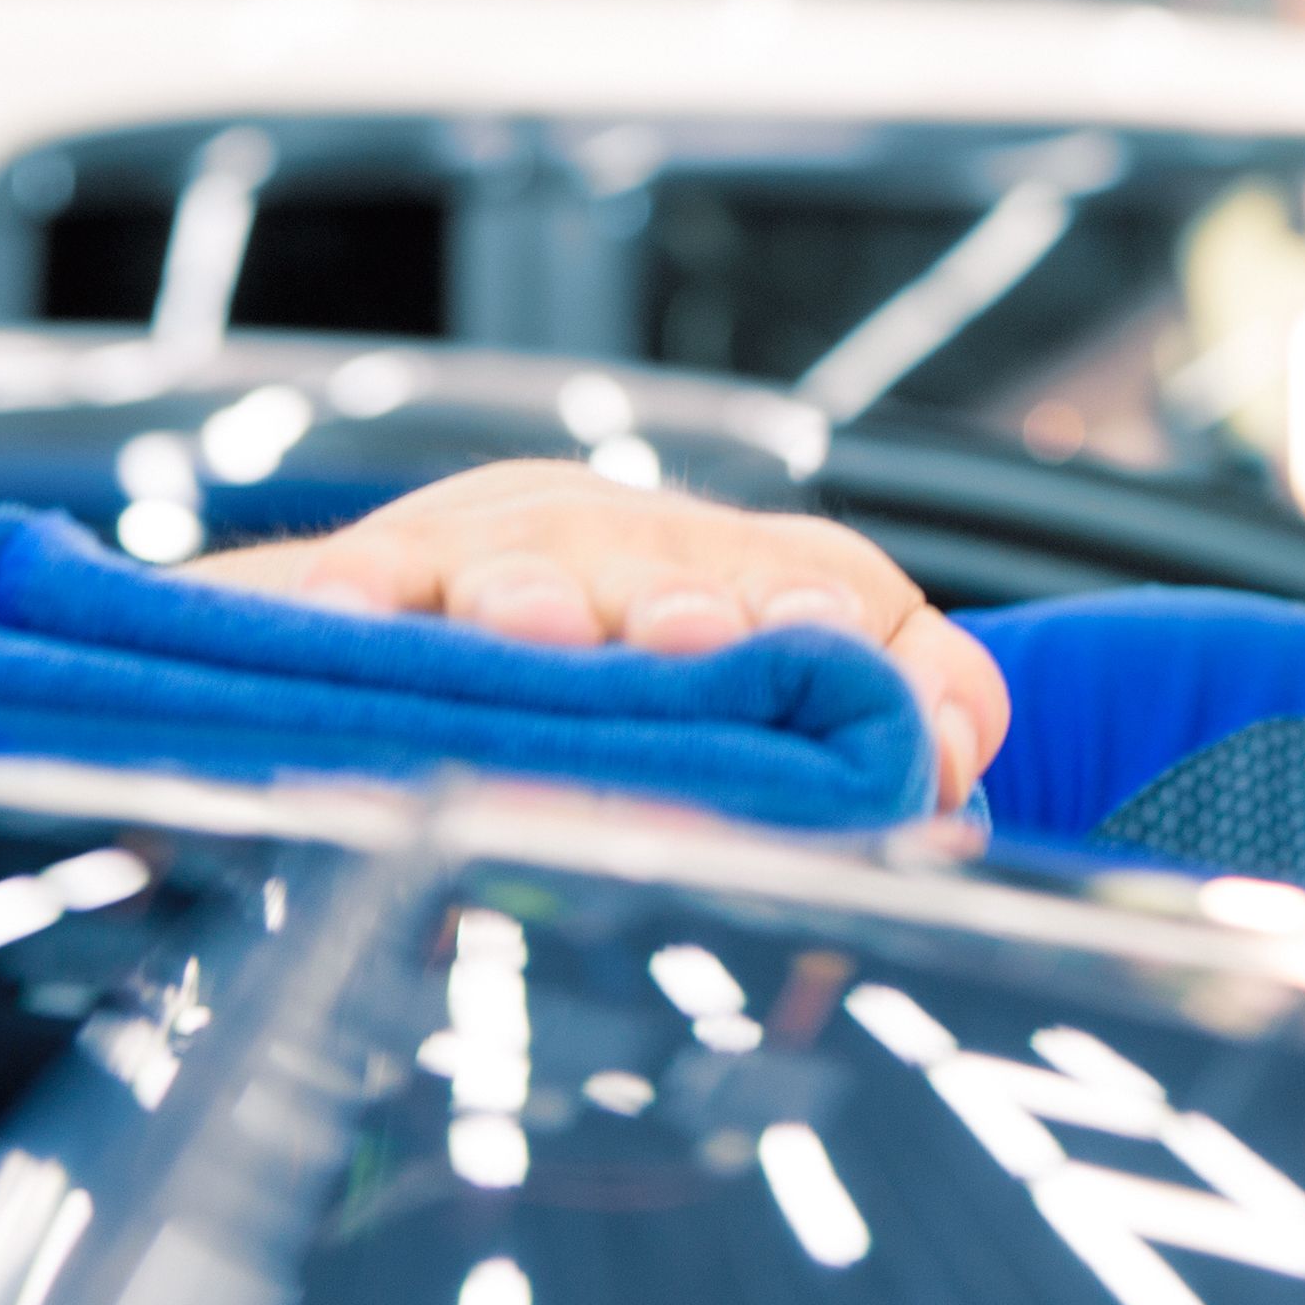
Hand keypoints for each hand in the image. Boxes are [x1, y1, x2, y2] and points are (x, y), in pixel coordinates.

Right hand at [195, 461, 1008, 808]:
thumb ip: (916, 701)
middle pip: (664, 557)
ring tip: (536, 624)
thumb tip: (956, 761)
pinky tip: (348, 612)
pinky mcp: (401, 561)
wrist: (480, 571)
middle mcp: (638, 543)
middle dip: (675, 597)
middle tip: (689, 633)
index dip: (821, 609)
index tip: (828, 639)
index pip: (816, 577)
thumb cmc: (665, 650)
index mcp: (749, 571)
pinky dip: (365, 587)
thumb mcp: (796, 667)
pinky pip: (379, 570)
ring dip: (531, 589)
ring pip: (526, 553)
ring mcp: (516, 544)